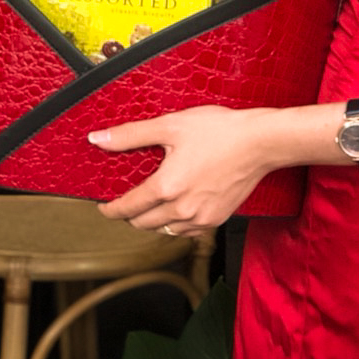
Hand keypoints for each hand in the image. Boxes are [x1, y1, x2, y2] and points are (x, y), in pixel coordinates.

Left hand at [90, 104, 276, 233]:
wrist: (260, 142)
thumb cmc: (220, 130)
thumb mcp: (171, 125)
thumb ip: (131, 135)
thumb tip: (98, 139)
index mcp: (166, 187)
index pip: (126, 208)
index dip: (109, 209)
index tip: (103, 207)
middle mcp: (181, 209)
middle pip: (142, 224)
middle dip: (129, 215)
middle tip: (126, 202)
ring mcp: (200, 218)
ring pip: (163, 231)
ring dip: (151, 222)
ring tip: (150, 205)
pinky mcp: (216, 220)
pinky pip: (186, 233)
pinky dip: (175, 225)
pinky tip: (177, 209)